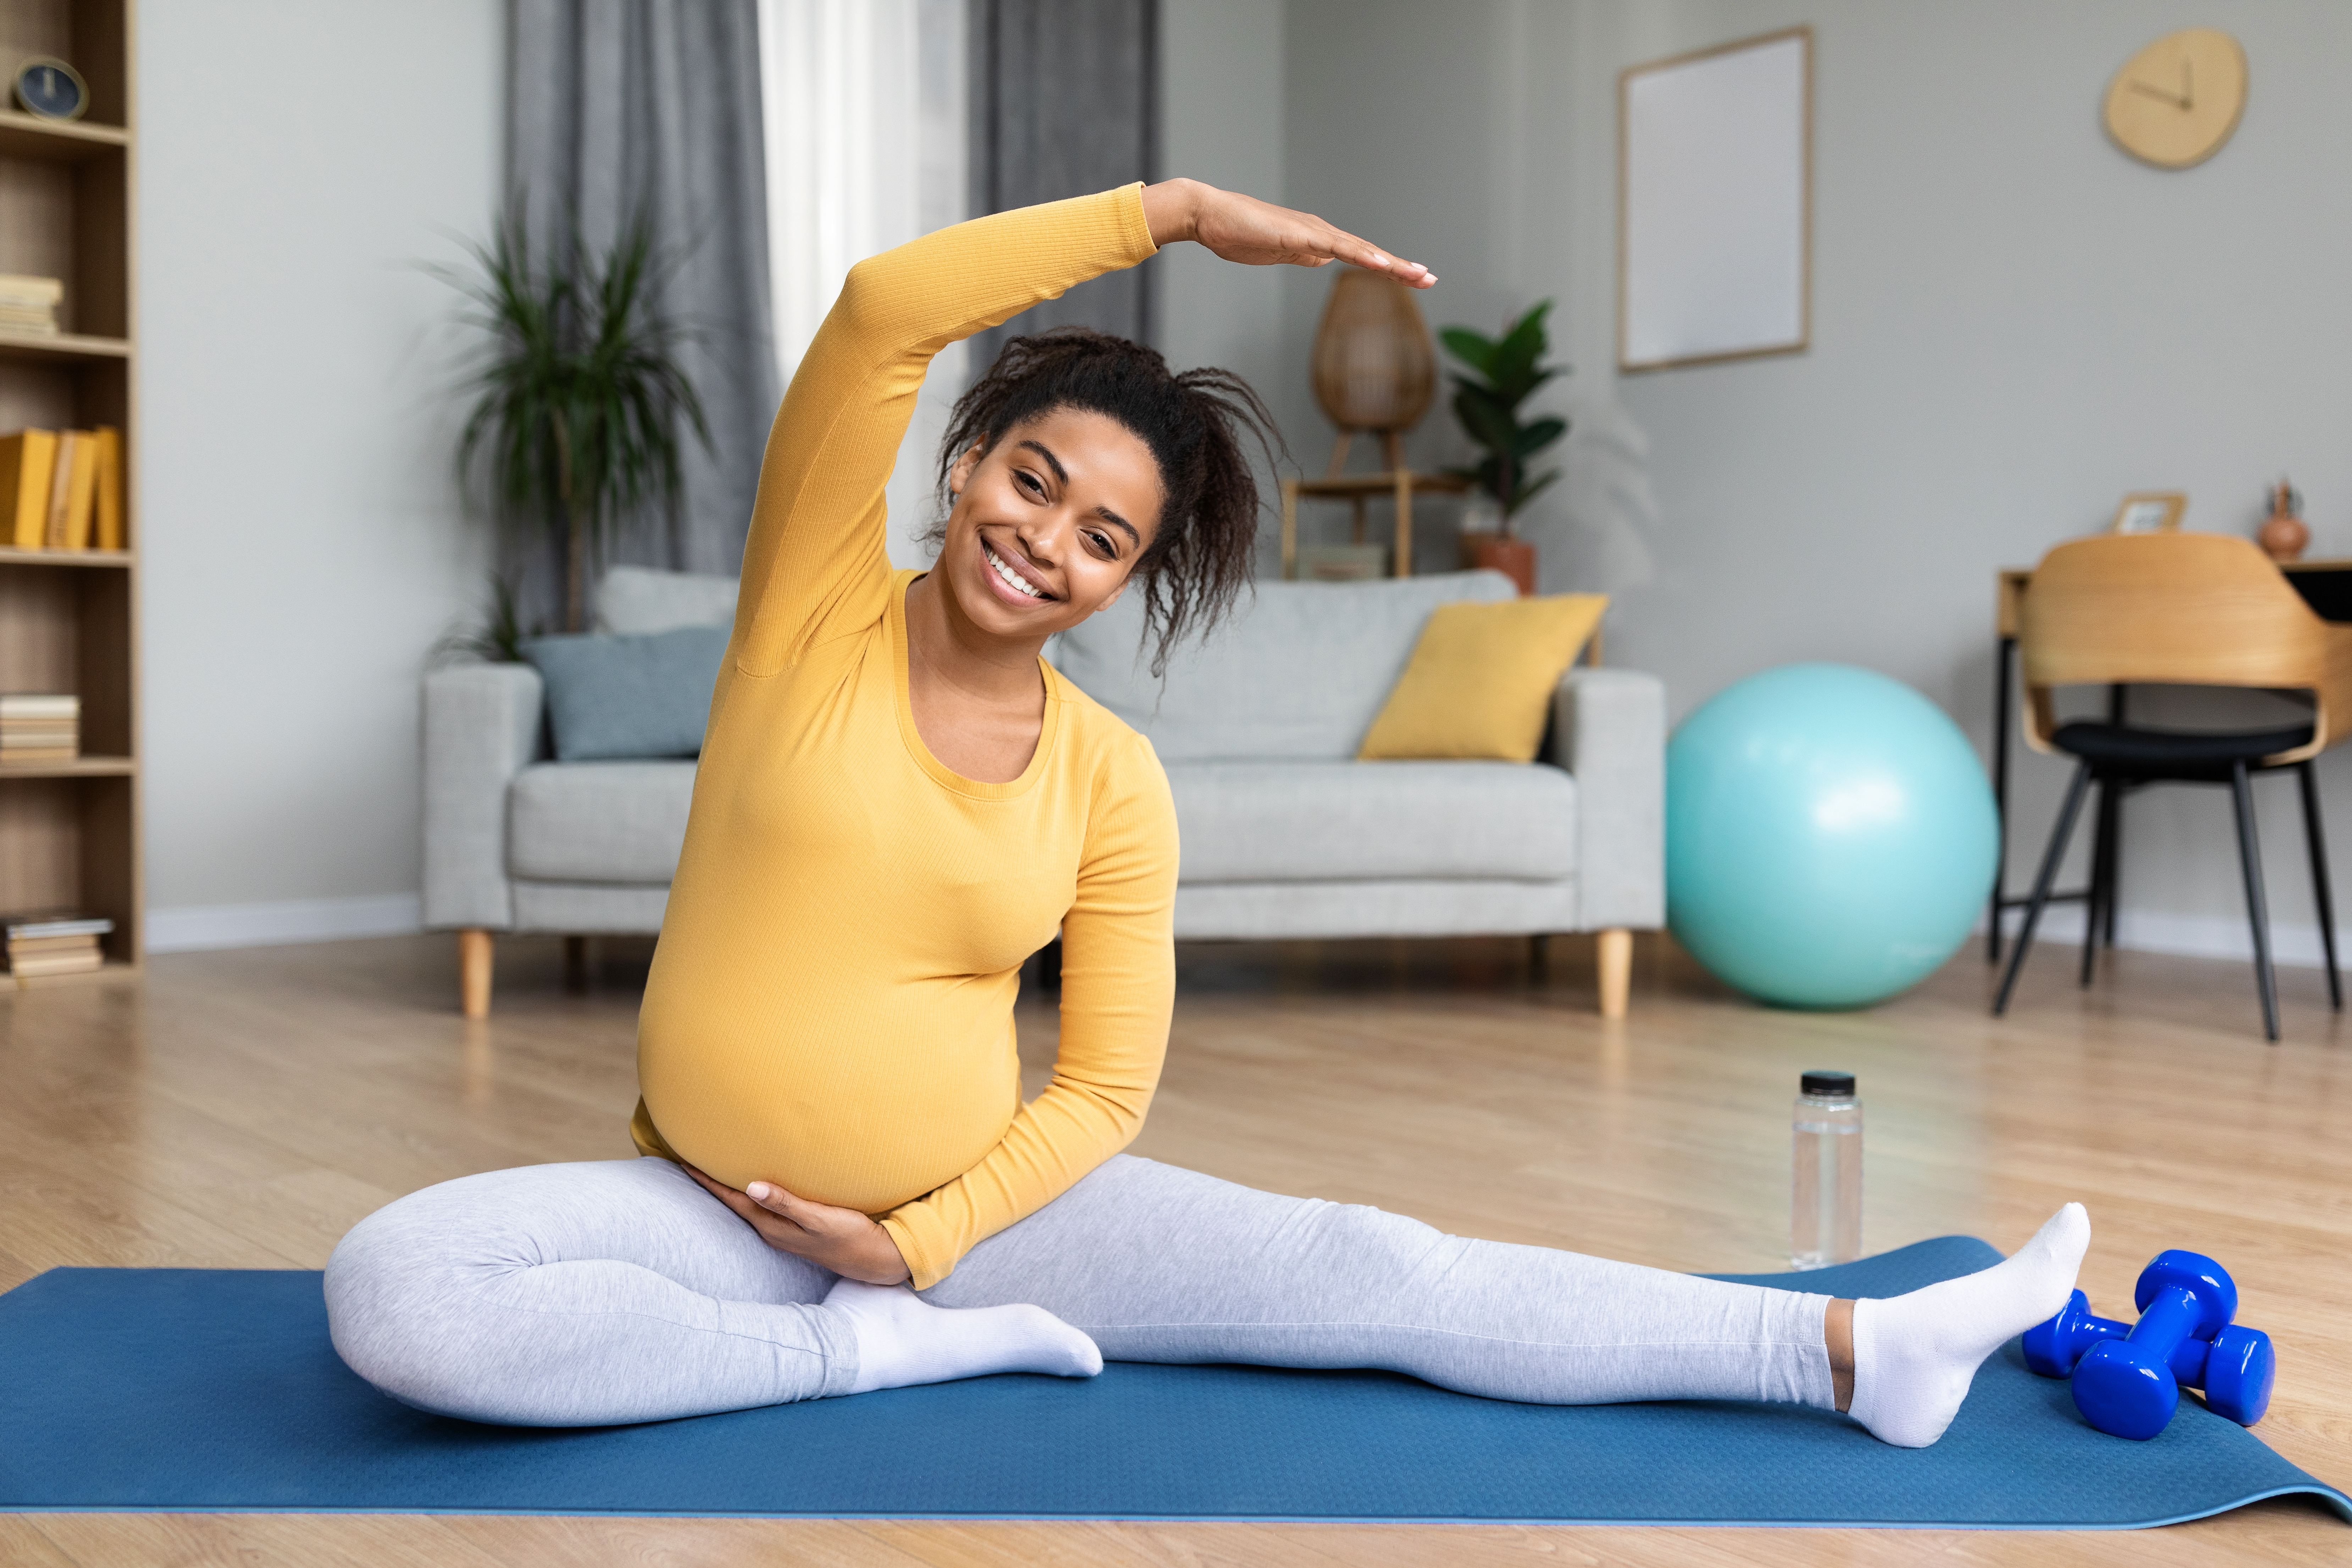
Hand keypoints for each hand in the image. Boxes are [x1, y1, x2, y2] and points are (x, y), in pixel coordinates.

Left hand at [682, 1164, 912, 1284]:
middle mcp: (772, 1229)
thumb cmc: (849, 1235)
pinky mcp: (794, 1227)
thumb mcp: (819, 1217)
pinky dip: (752, 1192)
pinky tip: (754, 1184)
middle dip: (713, 1183)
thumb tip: (751, 1187)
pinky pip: (764, 1206)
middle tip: (693, 1160)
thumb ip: (787, 1203)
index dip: (709, 1182)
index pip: (733, 1200)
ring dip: (730, 1188)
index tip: (687, 1163)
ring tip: (715, 1168)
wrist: (873, 1257)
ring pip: (747, 1204)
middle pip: (734, 1202)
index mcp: (773, 1226)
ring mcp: (783, 1230)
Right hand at [1141, 178, 1433, 288]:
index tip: (1413, 279)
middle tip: (1430, 279)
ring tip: (1417, 274)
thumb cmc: (1236, 233)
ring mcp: (1311, 232)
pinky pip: (1335, 247)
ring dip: (1390, 262)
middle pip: (1368, 252)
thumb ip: (1301, 254)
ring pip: (1359, 249)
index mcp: (1316, 240)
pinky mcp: (1298, 235)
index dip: (1388, 268)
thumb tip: (1320, 259)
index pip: (1360, 256)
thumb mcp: (1277, 251)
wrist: (1209, 215)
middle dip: (1401, 267)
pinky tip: (1378, 263)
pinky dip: (1360, 254)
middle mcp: (1320, 233)